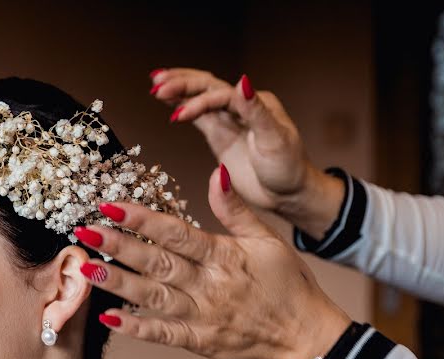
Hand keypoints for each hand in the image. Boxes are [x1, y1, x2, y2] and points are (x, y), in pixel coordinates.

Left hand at [74, 165, 350, 358]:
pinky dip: (136, 328)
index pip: (176, 233)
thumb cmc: (288, 285)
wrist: (307, 337)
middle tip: (84, 231)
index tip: (111, 206)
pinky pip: (164, 335)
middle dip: (118, 246)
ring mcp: (203, 315)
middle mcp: (209, 284)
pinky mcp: (200, 342)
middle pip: (157, 262)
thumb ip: (236, 209)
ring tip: (86, 269)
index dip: (141, 219)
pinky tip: (109, 318)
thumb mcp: (269, 240)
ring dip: (118, 283)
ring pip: (153, 296)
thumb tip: (216, 173)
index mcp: (223, 255)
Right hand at [150, 68, 343, 238]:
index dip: (198, 102)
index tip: (178, 115)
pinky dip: (181, 105)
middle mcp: (241, 105)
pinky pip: (197, 115)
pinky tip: (165, 101)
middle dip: (181, 84)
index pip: (221, 95)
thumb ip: (255, 110)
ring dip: (178, 89)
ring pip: (199, 96)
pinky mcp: (219, 134)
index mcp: (256, 102)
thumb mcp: (275, 139)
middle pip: (206, 86)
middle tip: (157, 85)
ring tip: (155, 84)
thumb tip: (242, 81)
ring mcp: (228, 119)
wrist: (288, 193)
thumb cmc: (288, 168)